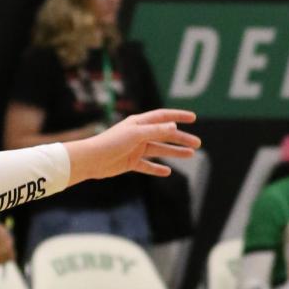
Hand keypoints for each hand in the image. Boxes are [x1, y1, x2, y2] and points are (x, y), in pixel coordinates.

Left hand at [65, 108, 198, 184]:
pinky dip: (156, 169)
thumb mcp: (135, 135)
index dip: (178, 116)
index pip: (163, 117)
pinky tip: (167, 172)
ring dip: (175, 152)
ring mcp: (135, 149)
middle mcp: (138, 134)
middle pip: (165, 135)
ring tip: (191, 155)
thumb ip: (155, 131)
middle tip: (198, 143)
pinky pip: (147, 166)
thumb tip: (173, 127)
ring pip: (159, 150)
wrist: (91, 159)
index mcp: (139, 123)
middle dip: (181, 138)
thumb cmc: (111, 143)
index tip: (193, 118)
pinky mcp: (130, 162)